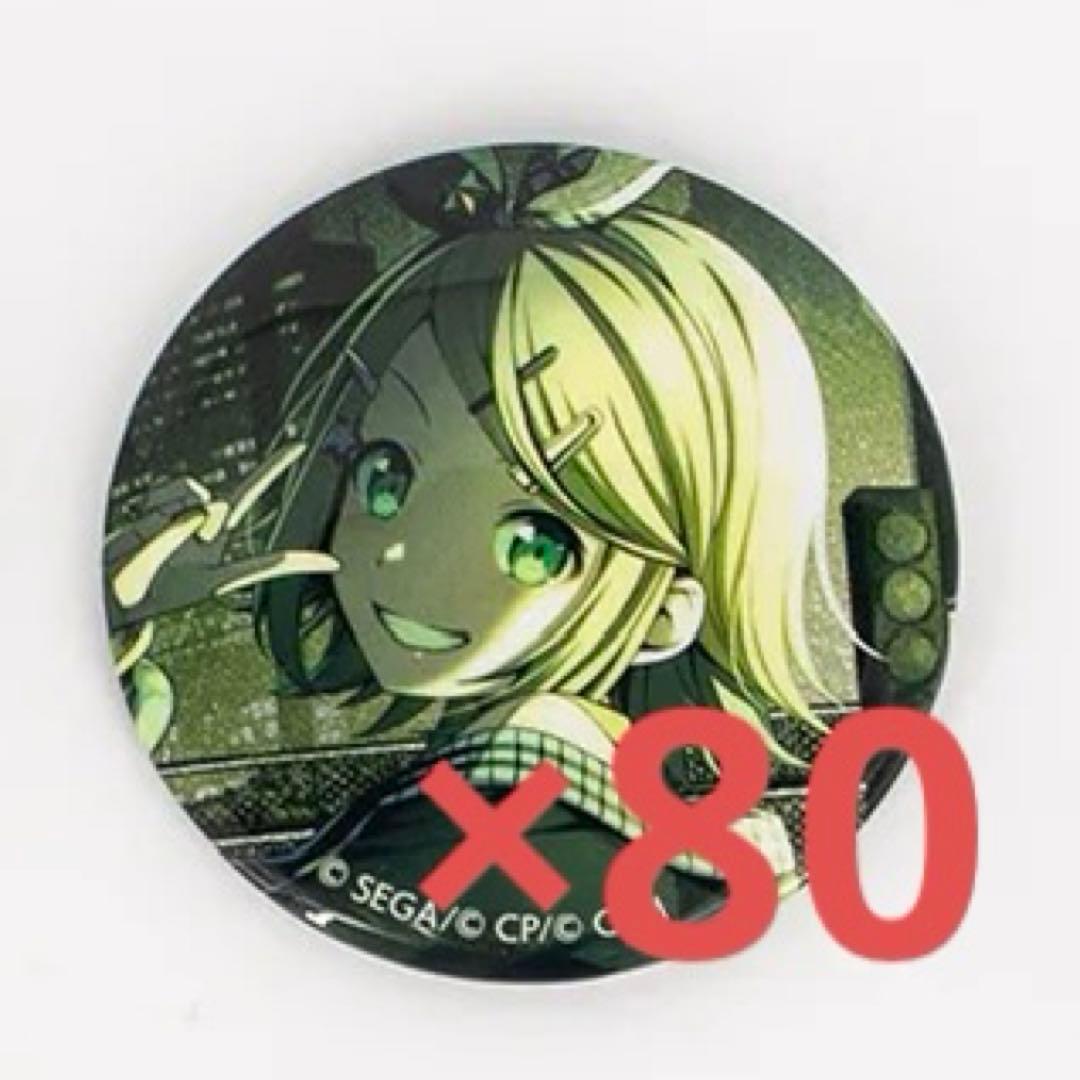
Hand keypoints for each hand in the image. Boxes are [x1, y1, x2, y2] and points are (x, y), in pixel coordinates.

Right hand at [105, 443, 338, 671]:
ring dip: (182, 511)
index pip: (265, 565)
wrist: (103, 589)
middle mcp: (207, 542)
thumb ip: (181, 530)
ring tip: (158, 536)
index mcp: (214, 573)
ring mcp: (188, 523)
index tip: (335, 564)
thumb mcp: (154, 566)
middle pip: (245, 498)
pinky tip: (147, 521)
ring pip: (201, 497)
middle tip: (297, 444)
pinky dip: (162, 502)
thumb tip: (206, 499)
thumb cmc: (131, 590)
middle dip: (270, 469)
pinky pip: (175, 490)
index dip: (299, 564)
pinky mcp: (167, 509)